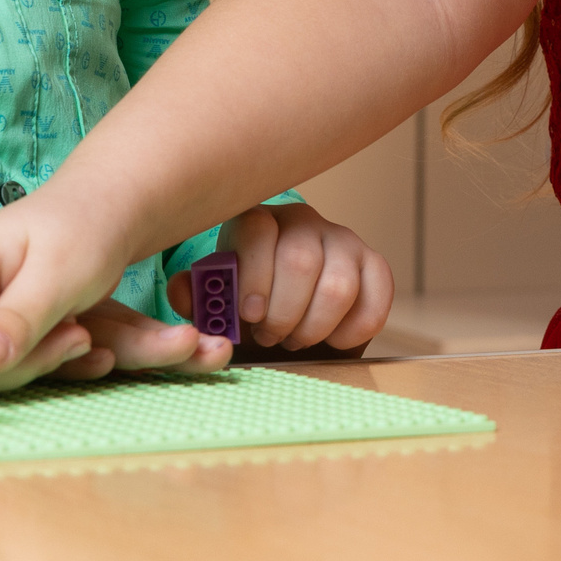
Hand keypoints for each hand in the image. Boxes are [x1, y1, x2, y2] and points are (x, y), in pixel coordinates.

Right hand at [0, 196, 232, 393]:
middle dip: (36, 362)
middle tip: (82, 338)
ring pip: (34, 374)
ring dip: (110, 357)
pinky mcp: (45, 342)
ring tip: (165, 339)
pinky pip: (84, 365)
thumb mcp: (60, 267)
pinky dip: (145, 353)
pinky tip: (195, 345)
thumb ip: (18, 317)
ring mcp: (9, 327)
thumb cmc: (78, 224)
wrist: (116, 212)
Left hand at [167, 202, 394, 350]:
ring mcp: (342, 239)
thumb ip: (198, 297)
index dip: (253, 274)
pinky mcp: (373, 263)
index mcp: (255, 221)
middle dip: (283, 314)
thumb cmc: (248, 306)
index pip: (256, 229)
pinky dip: (354, 330)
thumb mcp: (217, 304)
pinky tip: (333, 340)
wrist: (288, 318)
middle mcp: (301, 221)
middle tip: (271, 337)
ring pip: (338, 285)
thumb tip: (184, 290)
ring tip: (296, 339)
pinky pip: (376, 295)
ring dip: (314, 327)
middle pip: (300, 262)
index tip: (249, 315)